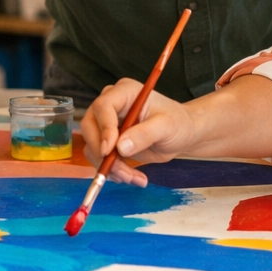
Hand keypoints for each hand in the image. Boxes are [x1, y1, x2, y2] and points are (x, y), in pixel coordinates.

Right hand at [79, 79, 197, 186]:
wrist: (181, 134)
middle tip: (122, 171)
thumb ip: (144, 134)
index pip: (103, 106)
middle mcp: (111, 106)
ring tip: (134, 178)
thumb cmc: (177, 123)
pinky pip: (100, 158)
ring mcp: (107, 124)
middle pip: (90, 127)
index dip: (103, 128)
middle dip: (103, 153)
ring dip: (109, 167)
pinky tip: (132, 176)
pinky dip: (113, 171)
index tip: (109, 150)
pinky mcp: (108, 142)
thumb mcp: (166, 126)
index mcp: (124, 92)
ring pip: (93, 146)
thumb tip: (121, 147)